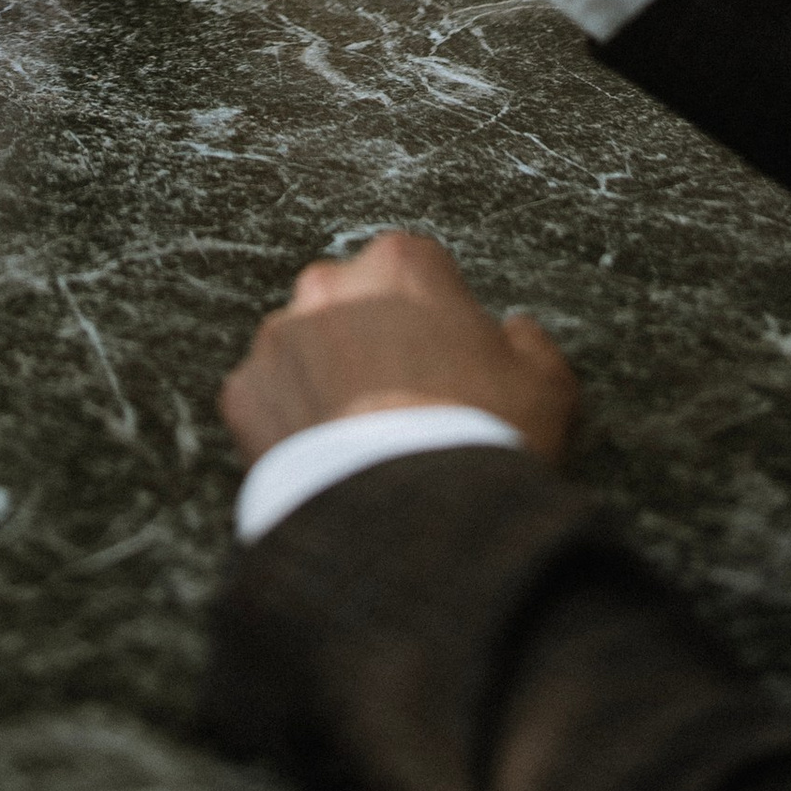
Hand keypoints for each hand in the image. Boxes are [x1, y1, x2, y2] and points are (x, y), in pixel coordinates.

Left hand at [222, 230, 576, 467]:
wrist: (412, 526)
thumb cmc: (484, 442)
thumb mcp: (546, 387)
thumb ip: (530, 343)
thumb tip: (516, 330)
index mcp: (401, 264)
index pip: (417, 273)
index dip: (436, 321)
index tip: (447, 367)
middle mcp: (329, 285)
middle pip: (353, 304)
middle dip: (373, 343)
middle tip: (404, 406)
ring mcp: (279, 338)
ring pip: (305, 350)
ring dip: (326, 381)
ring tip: (364, 443)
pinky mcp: (243, 393)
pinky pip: (268, 401)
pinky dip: (289, 426)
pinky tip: (327, 464)